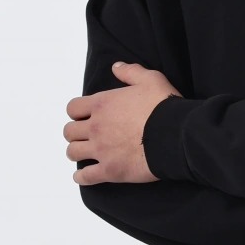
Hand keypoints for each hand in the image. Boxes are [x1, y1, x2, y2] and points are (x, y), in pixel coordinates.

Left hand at [65, 61, 180, 184]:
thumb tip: (116, 66)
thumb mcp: (150, 79)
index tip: (84, 116)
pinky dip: (81, 177)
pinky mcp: (109, 170)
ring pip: (72, 152)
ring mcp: (101, 150)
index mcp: (102, 104)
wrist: (175, 134)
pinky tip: (83, 175)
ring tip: (85, 153)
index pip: (73, 108)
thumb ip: (130, 72)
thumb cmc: (163, 106)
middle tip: (85, 135)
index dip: (77, 112)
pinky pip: (85, 177)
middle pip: (69, 131)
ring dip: (76, 152)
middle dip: (75, 133)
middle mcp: (96, 127)